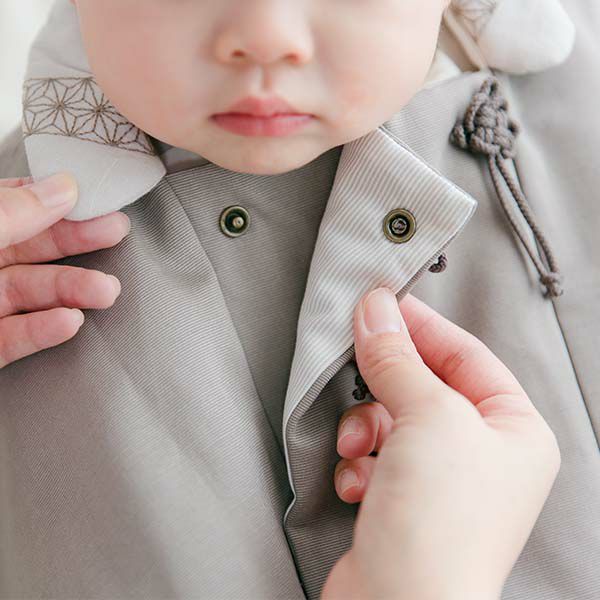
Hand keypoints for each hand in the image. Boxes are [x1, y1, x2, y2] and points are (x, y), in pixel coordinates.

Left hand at [0, 173, 130, 368]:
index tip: (94, 197)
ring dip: (73, 290)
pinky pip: (18, 337)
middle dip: (78, 241)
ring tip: (105, 290)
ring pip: (33, 294)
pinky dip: (46, 331)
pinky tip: (71, 322)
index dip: (55, 198)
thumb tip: (60, 188)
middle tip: (115, 233)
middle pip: (34, 247)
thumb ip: (11, 213)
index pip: (17, 203)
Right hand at [322, 288, 560, 599]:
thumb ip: (397, 358)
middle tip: (357, 359)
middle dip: (385, 382)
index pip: (465, 354)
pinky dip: (359, 461)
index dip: (421, 326)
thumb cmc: (442, 530)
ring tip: (359, 445)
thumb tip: (378, 311)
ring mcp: (440, 479)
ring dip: (365, 426)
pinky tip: (359, 480)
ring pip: (391, 419)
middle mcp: (481, 454)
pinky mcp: (403, 499)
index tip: (383, 304)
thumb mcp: (427, 416)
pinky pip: (374, 454)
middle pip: (423, 385)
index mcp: (513, 430)